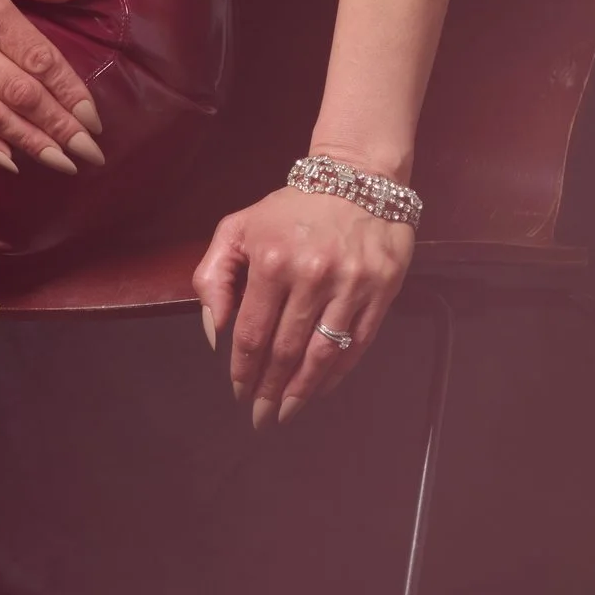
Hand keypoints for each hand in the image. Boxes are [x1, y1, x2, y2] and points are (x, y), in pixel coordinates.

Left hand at [191, 185, 412, 427]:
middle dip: (269, 389)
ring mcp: (351, 284)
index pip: (251, 332)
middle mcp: (311, 274)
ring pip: (322, 354)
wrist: (355, 179)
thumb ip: (213, 277)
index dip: (242, 369)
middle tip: (260, 414)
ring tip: (288, 411)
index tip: (238, 391)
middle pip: (285, 350)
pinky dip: (337, 374)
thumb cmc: (290, 209)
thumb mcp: (237, 229)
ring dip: (302, 391)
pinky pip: (357, 344)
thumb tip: (215, 331)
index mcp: (272, 260)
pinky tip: (321, 388)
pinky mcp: (381, 290)